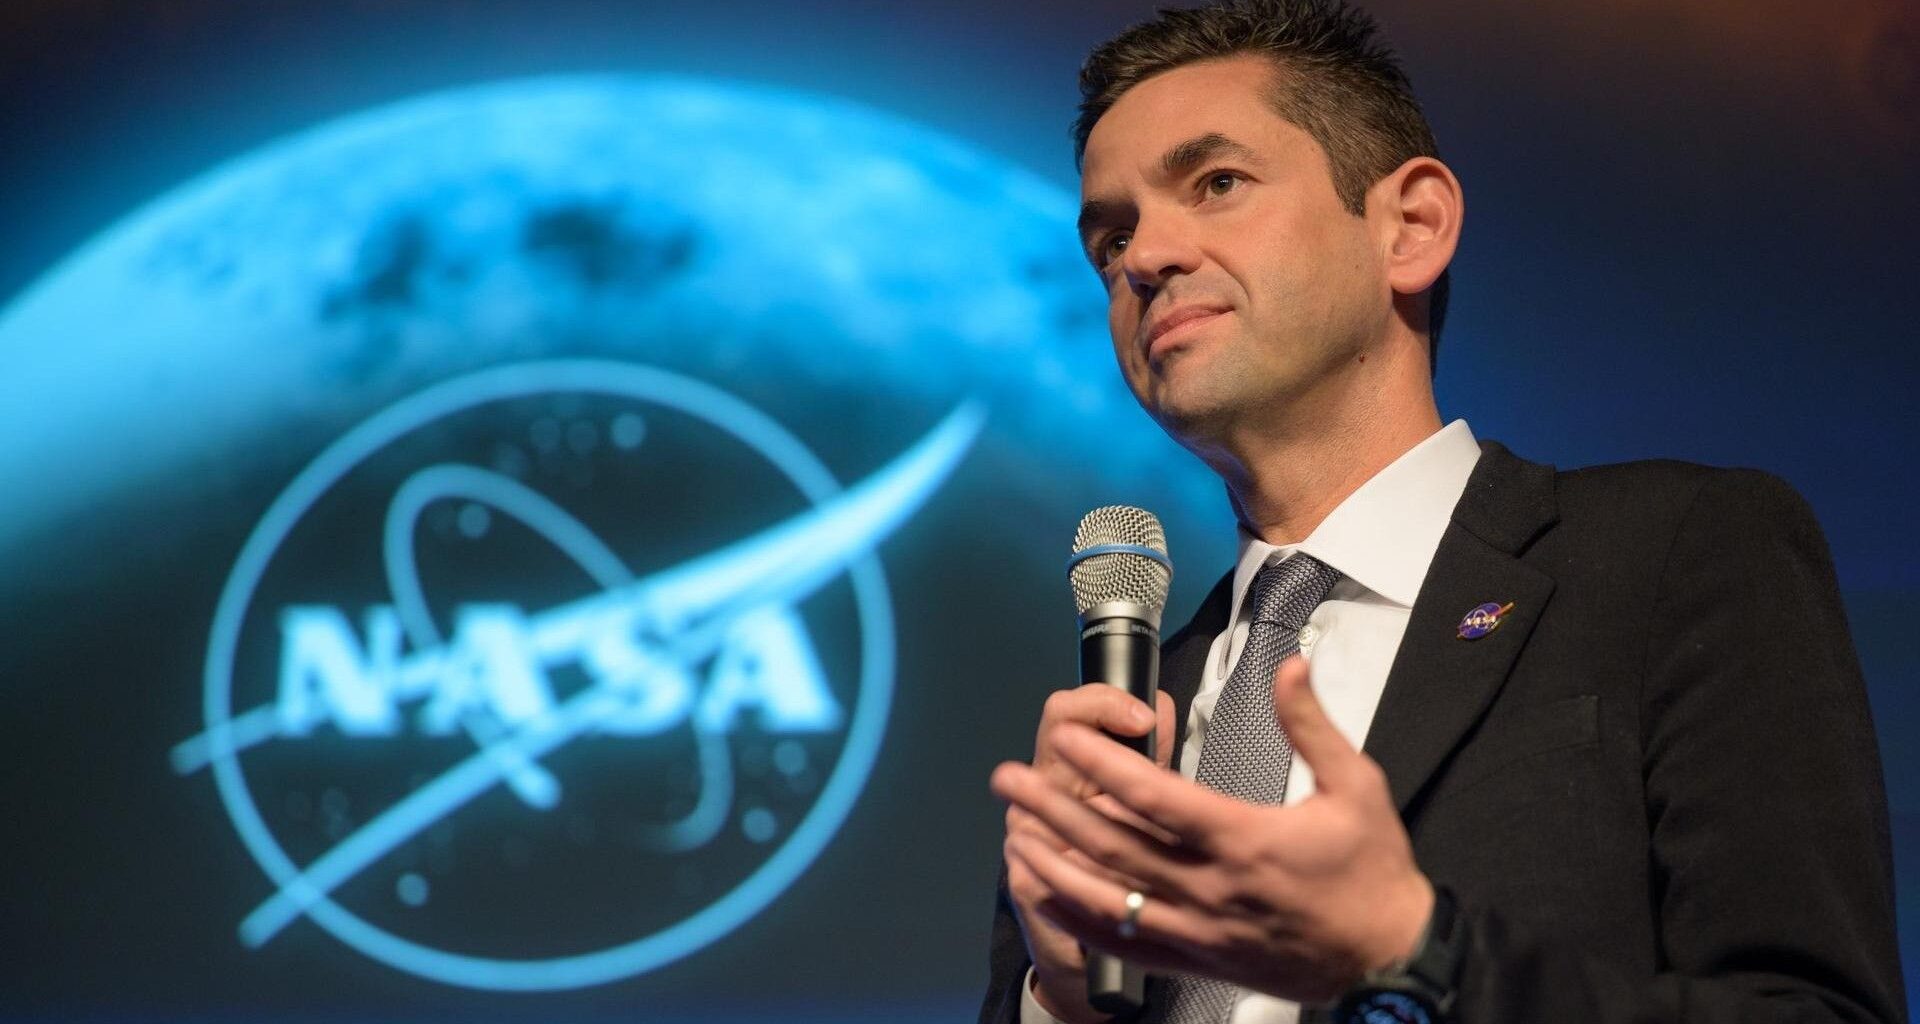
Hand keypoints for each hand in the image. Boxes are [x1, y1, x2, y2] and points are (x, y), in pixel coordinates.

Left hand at [990, 657, 1432, 1005]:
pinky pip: (1127, 943)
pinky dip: (1081, 920)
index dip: (1102, 764)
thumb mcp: (1357, 785)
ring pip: (1109, 898)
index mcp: (1245, 840)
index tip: (1064, 736)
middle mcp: (1212, 889)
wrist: (1388, 959)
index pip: (1154, 797)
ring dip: (1054, 865)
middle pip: (1114, 845)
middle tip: (1008, 780)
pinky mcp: (1198, 961)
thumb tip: (1292, 665)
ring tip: (1013, 835)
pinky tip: (1050, 897)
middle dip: (1054, 808)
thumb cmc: (1373, 871)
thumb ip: (1313, 725)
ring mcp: (1200, 931)